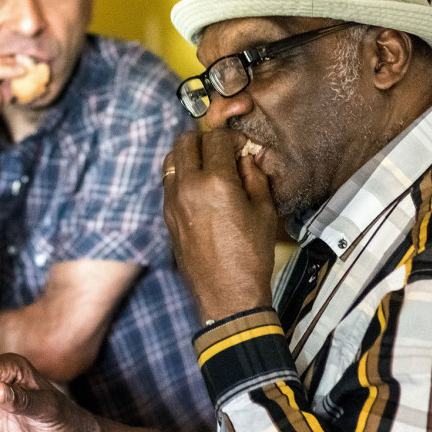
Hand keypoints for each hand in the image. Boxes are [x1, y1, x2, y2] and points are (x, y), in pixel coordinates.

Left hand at [162, 129, 277, 321]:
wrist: (227, 295)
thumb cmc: (251, 256)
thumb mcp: (264, 212)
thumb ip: (255, 177)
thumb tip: (248, 158)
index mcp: (216, 182)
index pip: (216, 138)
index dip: (231, 137)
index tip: (241, 146)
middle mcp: (188, 187)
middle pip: (186, 140)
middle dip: (205, 139)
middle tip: (223, 151)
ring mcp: (172, 202)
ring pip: (171, 158)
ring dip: (189, 154)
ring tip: (208, 167)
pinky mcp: (167, 216)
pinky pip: (168, 182)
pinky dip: (181, 175)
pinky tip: (199, 187)